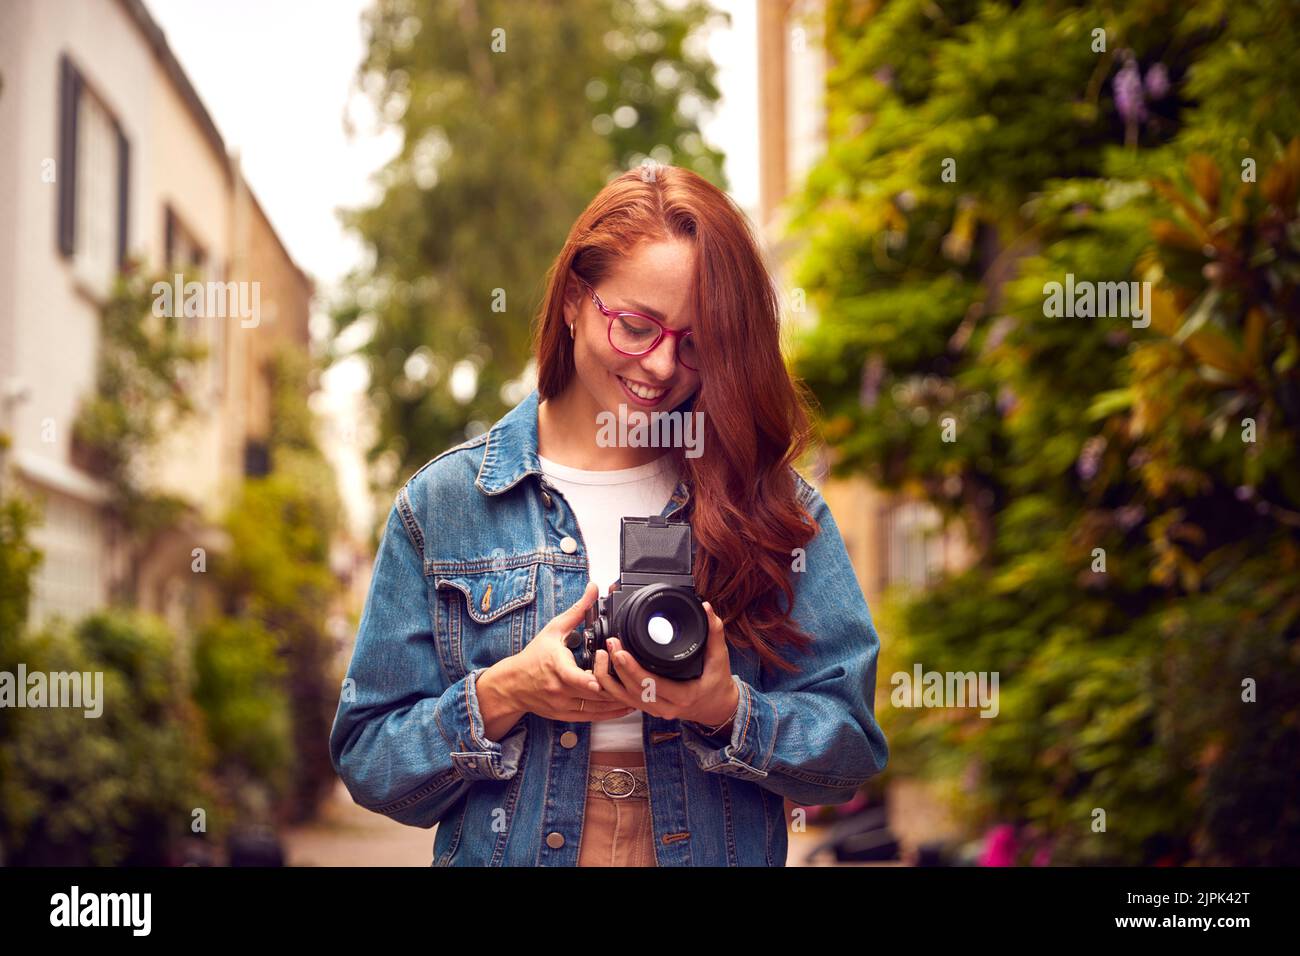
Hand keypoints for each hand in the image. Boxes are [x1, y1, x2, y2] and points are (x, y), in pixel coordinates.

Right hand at [480, 581, 633, 729]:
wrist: (513, 685)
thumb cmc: (534, 657)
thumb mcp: (554, 630)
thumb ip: (577, 611)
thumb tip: (593, 589)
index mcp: (556, 667)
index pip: (572, 677)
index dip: (587, 680)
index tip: (599, 680)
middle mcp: (559, 690)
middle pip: (592, 694)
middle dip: (615, 688)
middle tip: (635, 680)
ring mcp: (562, 705)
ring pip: (595, 709)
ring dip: (617, 703)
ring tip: (638, 694)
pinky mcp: (565, 715)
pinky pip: (591, 717)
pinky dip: (609, 713)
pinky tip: (624, 707)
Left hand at [592, 600, 738, 727]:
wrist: (717, 708)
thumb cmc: (717, 684)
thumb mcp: (720, 658)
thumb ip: (714, 632)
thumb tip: (707, 608)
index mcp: (683, 696)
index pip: (652, 685)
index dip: (633, 669)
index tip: (621, 651)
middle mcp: (666, 707)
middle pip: (633, 691)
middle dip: (617, 668)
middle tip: (610, 644)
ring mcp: (655, 710)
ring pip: (625, 698)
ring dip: (610, 678)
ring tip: (602, 655)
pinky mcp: (648, 707)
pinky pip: (626, 700)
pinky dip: (613, 686)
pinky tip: (604, 670)